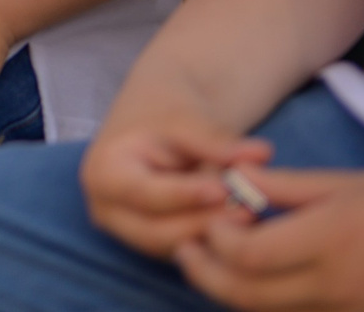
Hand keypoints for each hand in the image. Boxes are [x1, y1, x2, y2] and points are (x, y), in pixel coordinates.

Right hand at [83, 109, 271, 257]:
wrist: (162, 118)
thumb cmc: (166, 111)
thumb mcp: (186, 118)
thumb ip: (217, 140)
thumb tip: (260, 154)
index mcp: (103, 174)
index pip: (143, 194)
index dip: (183, 195)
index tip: (221, 189)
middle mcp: (108, 211)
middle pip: (158, 232)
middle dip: (205, 222)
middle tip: (250, 209)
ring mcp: (131, 232)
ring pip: (177, 248)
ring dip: (215, 235)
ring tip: (254, 213)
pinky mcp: (157, 244)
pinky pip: (189, 252)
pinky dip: (217, 241)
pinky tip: (247, 223)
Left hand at [177, 167, 363, 311]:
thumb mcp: (356, 184)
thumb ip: (290, 187)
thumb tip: (235, 181)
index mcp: (333, 242)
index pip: (244, 255)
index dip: (215, 238)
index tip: (212, 216)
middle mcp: (340, 290)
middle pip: (246, 296)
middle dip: (206, 273)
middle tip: (189, 249)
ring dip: (238, 295)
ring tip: (223, 266)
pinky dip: (280, 310)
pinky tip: (273, 287)